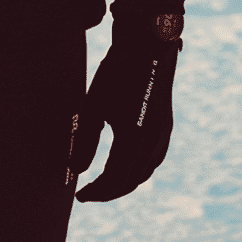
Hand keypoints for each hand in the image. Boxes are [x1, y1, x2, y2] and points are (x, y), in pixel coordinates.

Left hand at [70, 13, 182, 202]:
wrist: (147, 45)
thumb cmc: (116, 73)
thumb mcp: (93, 105)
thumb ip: (84, 141)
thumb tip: (76, 170)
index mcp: (133, 140)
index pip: (113, 180)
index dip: (96, 191)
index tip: (79, 195)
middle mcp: (153, 143)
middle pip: (130, 181)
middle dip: (108, 192)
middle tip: (88, 194)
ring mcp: (163, 136)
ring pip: (144, 173)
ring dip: (124, 183)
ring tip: (104, 184)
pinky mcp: (166, 127)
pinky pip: (154, 160)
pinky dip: (138, 170)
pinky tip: (126, 166)